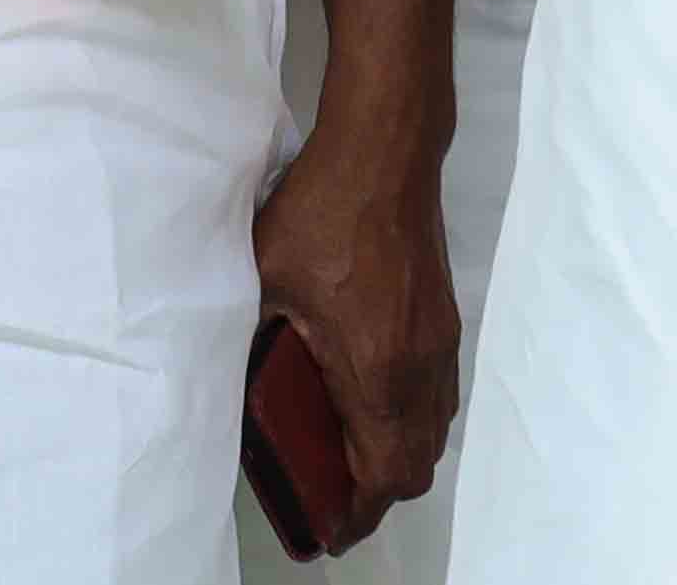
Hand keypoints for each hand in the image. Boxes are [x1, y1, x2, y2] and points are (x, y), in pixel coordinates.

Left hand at [249, 110, 462, 536]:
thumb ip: (255, 341)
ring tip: (346, 451)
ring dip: (396, 451)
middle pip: (418, 462)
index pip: (385, 472)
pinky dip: (408, 413)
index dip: (358, 513)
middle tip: (332, 496)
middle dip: (378, 492)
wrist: (387, 149)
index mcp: (376, 368)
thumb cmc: (324, 211)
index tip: (329, 528)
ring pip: (433, 426)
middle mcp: (420, 363)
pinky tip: (366, 393)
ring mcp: (439, 338)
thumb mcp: (266, 283)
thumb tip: (235, 382)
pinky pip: (436, 391)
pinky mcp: (442, 313)